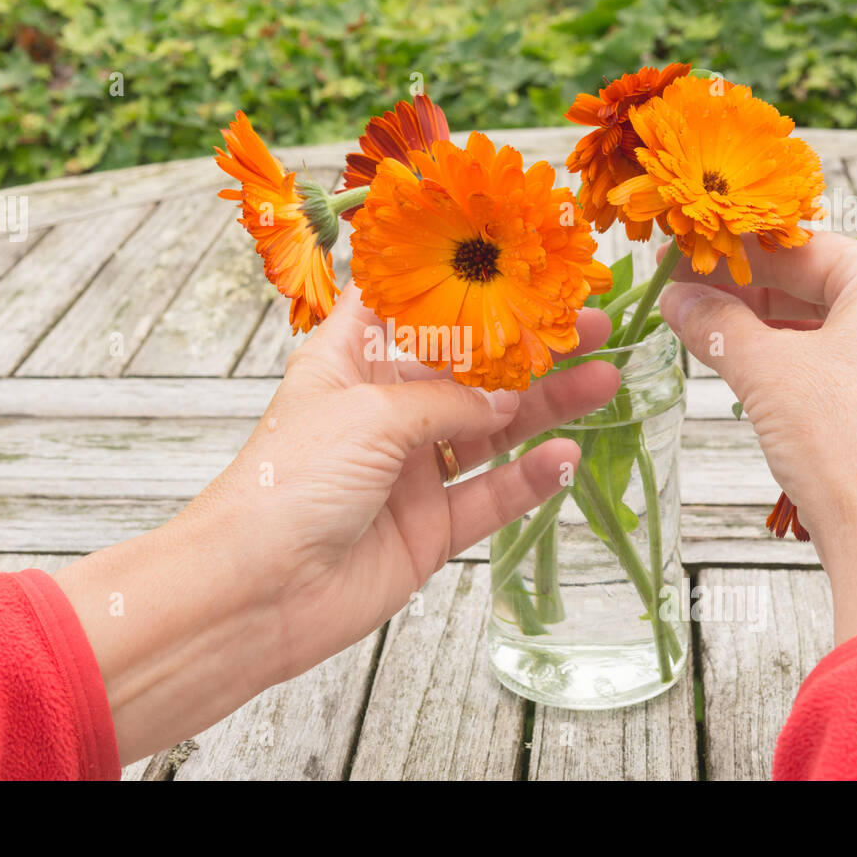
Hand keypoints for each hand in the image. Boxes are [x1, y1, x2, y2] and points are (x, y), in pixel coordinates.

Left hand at [55, 284, 618, 762]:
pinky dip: (529, 479)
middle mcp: (380, 412)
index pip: (407, 308)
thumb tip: (508, 400)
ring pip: (491, 431)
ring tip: (603, 379)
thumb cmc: (284, 486)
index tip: (516, 262)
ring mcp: (407, 472)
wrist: (253, 594)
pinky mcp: (427, 529)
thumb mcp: (368, 417)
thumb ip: (447, 402)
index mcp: (348, 364)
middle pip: (467, 369)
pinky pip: (489, 496)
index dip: (458, 285)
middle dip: (526, 347)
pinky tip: (566, 456)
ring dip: (545, 407)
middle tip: (589, 324)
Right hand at [658, 231, 856, 643]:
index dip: (731, 252)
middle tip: (683, 292)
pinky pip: (840, 365)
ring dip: (762, 328)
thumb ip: (716, 324)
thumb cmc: (849, 446)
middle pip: (815, 285)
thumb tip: (678, 298)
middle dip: (744, 291)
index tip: (681, 257)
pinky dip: (790, 362)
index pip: (800, 248)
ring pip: (825, 327)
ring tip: (702, 330)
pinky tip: (745, 369)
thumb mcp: (766, 371)